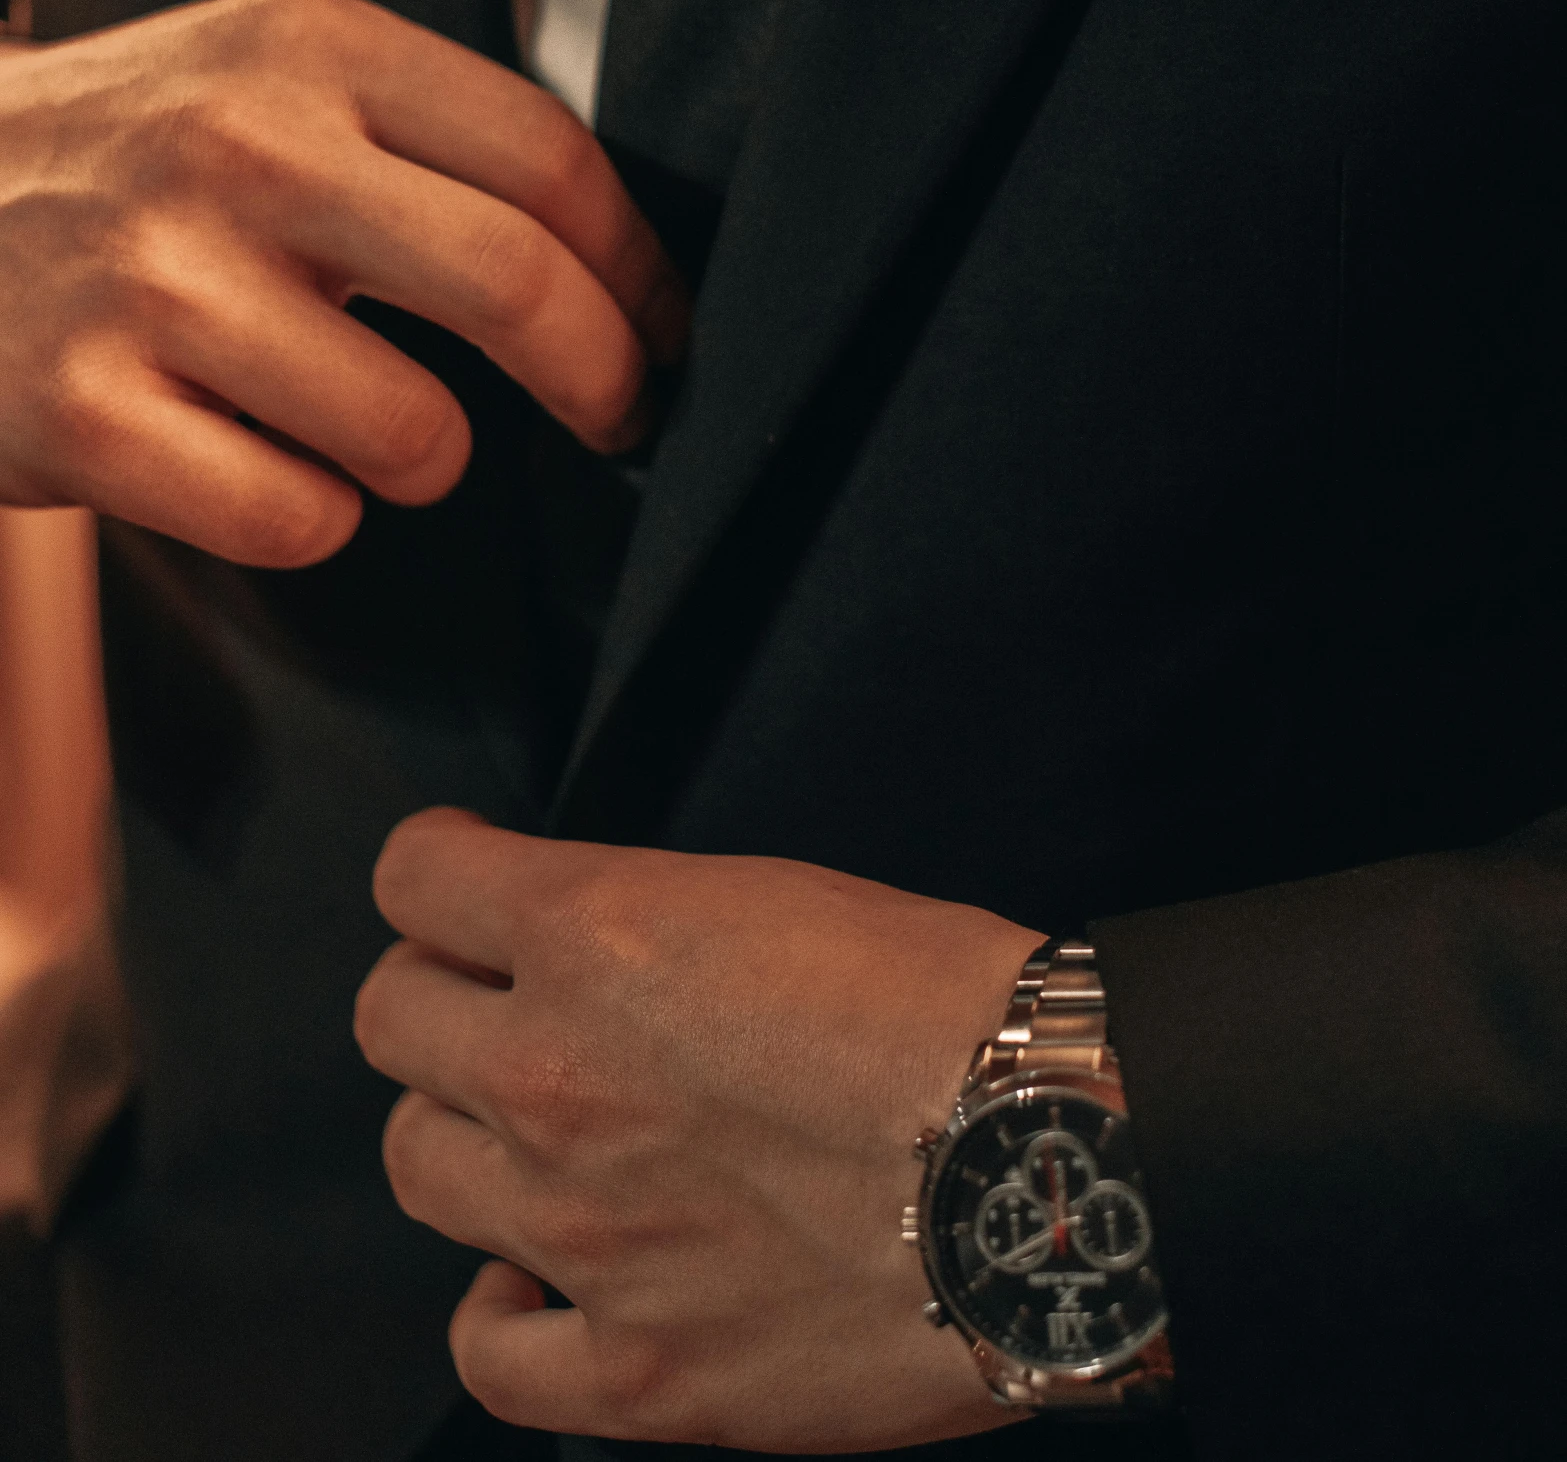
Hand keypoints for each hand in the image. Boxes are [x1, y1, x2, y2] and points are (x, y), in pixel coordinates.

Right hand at [0, 0, 686, 563]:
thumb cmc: (114, 158)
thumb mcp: (255, 74)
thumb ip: (411, 131)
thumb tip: (605, 250)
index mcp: (304, 47)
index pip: (547, 158)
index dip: (641, 267)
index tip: (667, 326)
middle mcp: (236, 147)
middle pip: (515, 285)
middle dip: (605, 378)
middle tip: (619, 416)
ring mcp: (152, 281)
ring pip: (415, 433)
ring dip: (426, 458)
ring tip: (364, 424)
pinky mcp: (82, 412)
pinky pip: (298, 521)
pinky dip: (311, 517)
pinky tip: (259, 463)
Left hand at [355, 810, 1042, 1450]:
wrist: (1054, 1161)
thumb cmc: (951, 1009)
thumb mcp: (784, 893)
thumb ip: (646, 918)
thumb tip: (595, 944)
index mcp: (596, 936)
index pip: (414, 880)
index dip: (433, 869)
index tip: (451, 878)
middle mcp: (554, 1077)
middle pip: (391, 1020)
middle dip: (437, 992)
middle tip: (491, 1000)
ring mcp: (579, 1233)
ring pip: (414, 1162)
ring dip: (457, 1130)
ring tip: (521, 1131)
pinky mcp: (634, 1368)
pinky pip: (487, 1353)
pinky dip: (498, 1311)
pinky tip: (534, 1279)